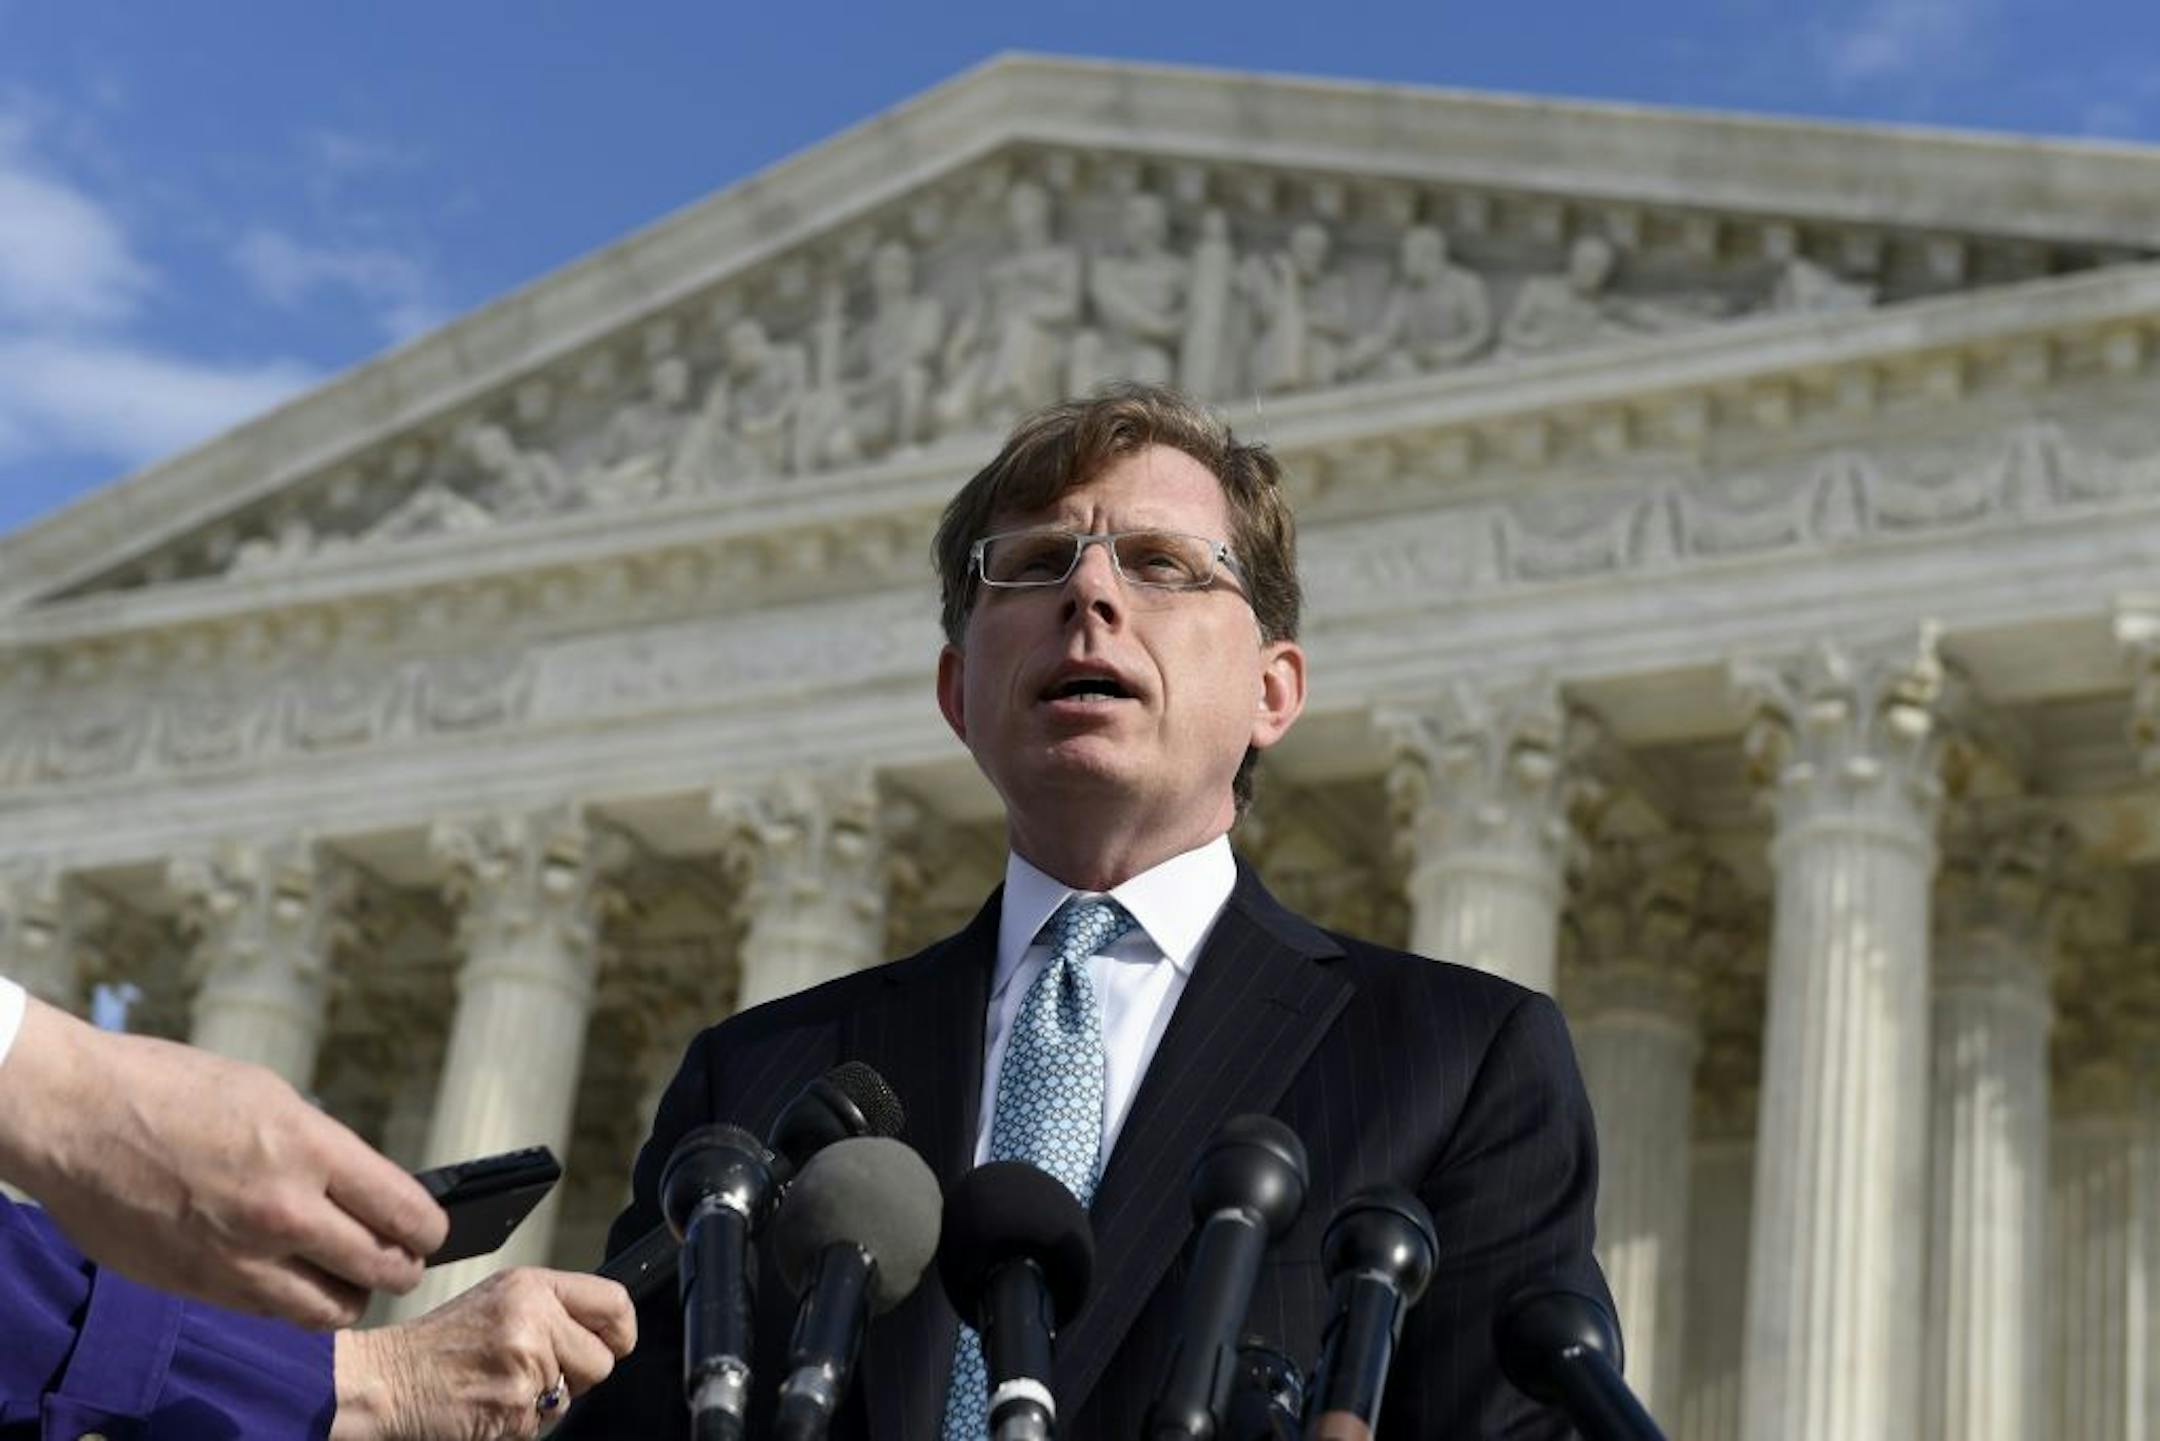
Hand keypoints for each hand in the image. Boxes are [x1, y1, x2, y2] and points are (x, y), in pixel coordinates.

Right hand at [0, 998, 447, 1327]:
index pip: (406, 1212)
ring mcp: (239, 1257)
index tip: (431, 1232)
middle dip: (401, 1267)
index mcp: (310, 1151)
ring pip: (331, 1309)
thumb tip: (365, 1192)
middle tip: (402, 1261)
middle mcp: (282, 1210)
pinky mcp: (198, 1286)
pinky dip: (295, 1305)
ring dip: (351, 1296)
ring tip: (352, 1279)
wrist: (76, 1116)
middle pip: (380, 1268)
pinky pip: (272, 1313)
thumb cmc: (173, 1091)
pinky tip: (296, 1281)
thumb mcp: (273, 1100)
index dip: (429, 1230)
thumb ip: (325, 1152)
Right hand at [332, 1268, 636, 1440]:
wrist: (384, 1381)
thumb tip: (606, 1331)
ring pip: (571, 1399)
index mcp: (532, 1286)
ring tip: (499, 1385)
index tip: (613, 1344)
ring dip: (542, 1403)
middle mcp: (533, 1318)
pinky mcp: (514, 1406)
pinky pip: (541, 1425)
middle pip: (602, 1361)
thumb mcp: (499, 1302)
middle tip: (532, 1372)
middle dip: (575, 1377)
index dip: (621, 1332)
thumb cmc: (438, 1347)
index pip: (614, 1302)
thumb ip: (552, 1309)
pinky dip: (518, 1424)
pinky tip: (487, 1406)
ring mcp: (524, 1364)